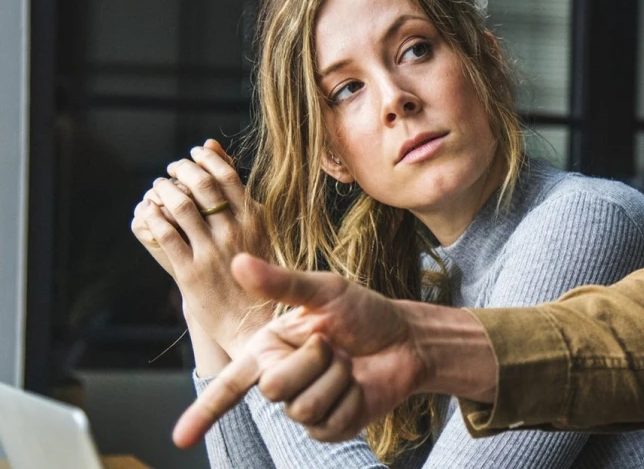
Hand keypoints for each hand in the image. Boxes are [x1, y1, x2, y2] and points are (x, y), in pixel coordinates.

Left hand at [132, 139, 271, 356]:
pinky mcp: (190, 273)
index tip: (194, 153)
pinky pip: (166, 236)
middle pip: (202, 186)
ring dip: (164, 190)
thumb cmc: (258, 273)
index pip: (228, 176)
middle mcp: (235, 233)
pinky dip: (153, 217)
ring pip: (181, 207)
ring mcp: (212, 252)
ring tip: (158, 187)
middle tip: (172, 168)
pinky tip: (149, 211)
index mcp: (255, 220)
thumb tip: (218, 153)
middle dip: (182, 169)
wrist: (253, 322)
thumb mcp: (259, 231)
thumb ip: (240, 197)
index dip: (206, 159)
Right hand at [174, 254, 425, 447]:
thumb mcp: (326, 291)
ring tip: (348, 362)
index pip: (229, 385)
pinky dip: (352, 400)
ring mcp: (306, 407)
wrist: (406, 339)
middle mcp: (281, 380)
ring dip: (336, 379)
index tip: (178, 439)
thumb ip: (282, 283)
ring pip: (303, 408)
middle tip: (333, 344)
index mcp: (269, 349)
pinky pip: (330, 423)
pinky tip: (360, 385)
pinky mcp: (331, 427)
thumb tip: (238, 262)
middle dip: (312, 361)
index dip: (203, 412)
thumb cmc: (364, 312)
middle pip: (273, 388)